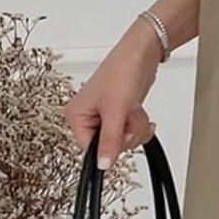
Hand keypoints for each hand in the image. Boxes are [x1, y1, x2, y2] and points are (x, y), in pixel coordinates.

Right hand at [62, 17, 163, 168]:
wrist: (142, 54)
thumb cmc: (122, 71)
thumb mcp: (115, 110)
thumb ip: (110, 140)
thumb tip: (102, 164)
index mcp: (76, 116)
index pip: (89, 150)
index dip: (108, 147)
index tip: (119, 134)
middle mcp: (88, 118)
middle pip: (109, 147)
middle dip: (126, 133)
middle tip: (127, 114)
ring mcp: (105, 117)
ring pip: (124, 142)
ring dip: (135, 128)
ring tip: (132, 108)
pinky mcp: (120, 115)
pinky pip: (131, 133)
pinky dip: (140, 125)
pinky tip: (139, 112)